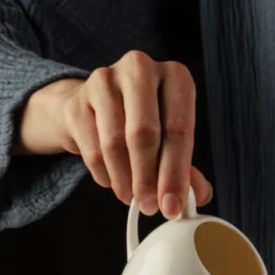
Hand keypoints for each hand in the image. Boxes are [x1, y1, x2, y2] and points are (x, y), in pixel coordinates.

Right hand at [14, 51, 211, 218]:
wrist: (92, 107)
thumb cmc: (139, 122)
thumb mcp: (169, 139)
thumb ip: (185, 168)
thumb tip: (198, 197)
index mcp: (174, 75)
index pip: (178, 128)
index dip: (176, 172)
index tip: (172, 205)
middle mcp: (140, 68)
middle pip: (143, 133)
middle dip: (147, 178)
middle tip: (149, 206)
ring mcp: (104, 81)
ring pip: (114, 143)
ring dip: (124, 180)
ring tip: (130, 196)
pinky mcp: (77, 102)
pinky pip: (91, 149)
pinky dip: (104, 175)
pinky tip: (112, 181)